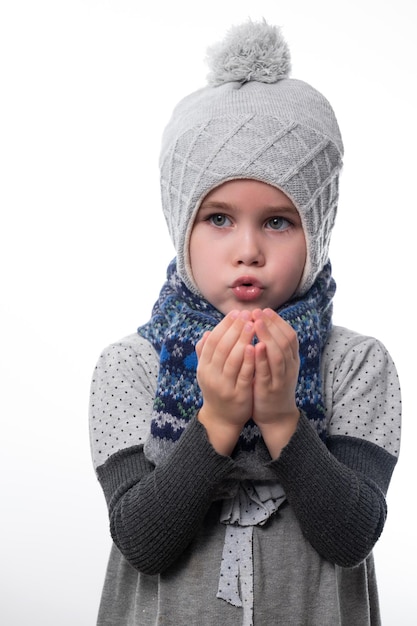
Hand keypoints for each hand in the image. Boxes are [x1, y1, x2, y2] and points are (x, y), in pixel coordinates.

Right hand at [196, 310, 254, 454]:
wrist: (222, 418)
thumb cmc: (217, 389)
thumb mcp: (208, 371)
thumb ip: (206, 353)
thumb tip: (206, 333)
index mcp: (203, 367)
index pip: (213, 340)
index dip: (224, 325)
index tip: (236, 313)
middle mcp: (211, 375)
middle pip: (222, 346)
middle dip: (235, 328)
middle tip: (247, 314)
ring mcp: (224, 385)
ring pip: (232, 358)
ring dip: (242, 339)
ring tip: (253, 325)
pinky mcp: (237, 395)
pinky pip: (243, 374)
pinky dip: (248, 360)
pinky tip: (255, 347)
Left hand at [251, 308, 299, 456]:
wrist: (276, 416)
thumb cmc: (271, 386)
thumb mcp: (275, 365)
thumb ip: (271, 348)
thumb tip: (261, 324)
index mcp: (291, 360)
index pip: (289, 335)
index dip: (278, 321)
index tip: (265, 310)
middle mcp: (289, 367)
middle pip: (285, 341)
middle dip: (271, 324)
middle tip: (258, 311)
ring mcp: (281, 378)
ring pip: (279, 354)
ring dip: (267, 336)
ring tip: (256, 323)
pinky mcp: (270, 390)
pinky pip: (268, 372)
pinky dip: (262, 358)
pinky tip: (254, 347)